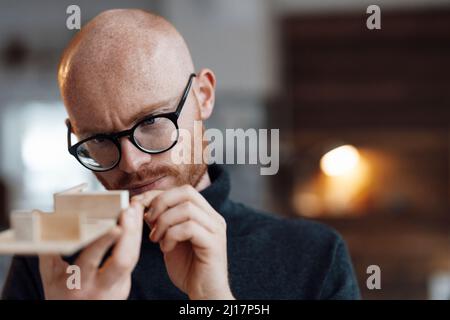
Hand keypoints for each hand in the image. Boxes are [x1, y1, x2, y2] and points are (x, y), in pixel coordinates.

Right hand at [38, 199, 143, 299]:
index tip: (114, 227)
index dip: (104, 243)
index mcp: (78, 285)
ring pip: (133, 257)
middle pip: (123, 261)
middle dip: (129, 233)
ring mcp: (118, 286)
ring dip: (135, 230)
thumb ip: (48, 250)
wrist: (78, 316)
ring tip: (134, 208)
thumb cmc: (61, 296)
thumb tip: (41, 218)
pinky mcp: (126, 282)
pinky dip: (135, 236)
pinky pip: (133, 256)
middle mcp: (101, 286)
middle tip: (129, 210)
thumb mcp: (50, 278)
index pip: (92, 262)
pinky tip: (136, 219)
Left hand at [132, 185, 233, 299]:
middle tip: (149, 222)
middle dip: (161, 204)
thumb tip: (143, 203)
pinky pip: (189, 228)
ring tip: (156, 240)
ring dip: (164, 223)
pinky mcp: (214, 243)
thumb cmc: (188, 269)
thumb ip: (162, 221)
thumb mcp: (170, 239)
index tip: (140, 207)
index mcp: (205, 214)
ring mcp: (215, 229)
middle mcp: (213, 218)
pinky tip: (166, 248)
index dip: (159, 195)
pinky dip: (171, 236)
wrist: (204, 293)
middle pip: (186, 192)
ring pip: (186, 209)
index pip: (183, 190)